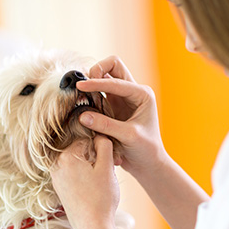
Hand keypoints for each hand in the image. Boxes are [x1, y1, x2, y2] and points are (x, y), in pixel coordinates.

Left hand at [50, 136, 119, 228]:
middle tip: (110, 169)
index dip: (102, 147)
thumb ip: (104, 145)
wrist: (92, 227)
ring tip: (102, 180)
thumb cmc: (101, 198)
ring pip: (77, 162)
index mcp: (67, 156)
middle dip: (95, 156)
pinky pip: (72, 173)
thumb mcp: (107, 167)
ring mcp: (56, 177)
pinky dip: (83, 176)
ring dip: (90, 166)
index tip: (111, 159)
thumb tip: (99, 135)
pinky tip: (93, 187)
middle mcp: (57, 164)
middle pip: (80, 150)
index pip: (88, 139)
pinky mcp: (59, 188)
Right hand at [77, 56, 166, 177]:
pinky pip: (98, 92)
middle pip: (112, 65)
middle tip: (83, 85)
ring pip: (104, 76)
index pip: (116, 80)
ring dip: (92, 82)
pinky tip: (82, 103)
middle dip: (97, 70)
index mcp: (142, 94)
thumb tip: (82, 115)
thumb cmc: (145, 150)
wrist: (148, 163)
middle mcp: (133, 92)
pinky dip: (90, 93)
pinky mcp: (112, 106)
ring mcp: (122, 97)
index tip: (80, 86)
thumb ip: (106, 125)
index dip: (97, 82)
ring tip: (80, 94)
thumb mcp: (128, 136)